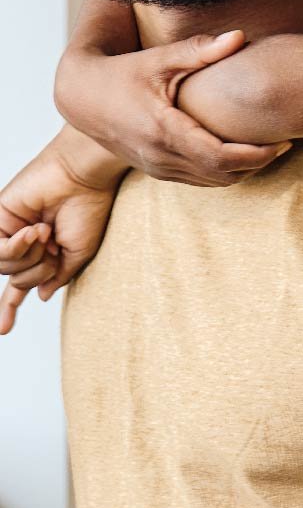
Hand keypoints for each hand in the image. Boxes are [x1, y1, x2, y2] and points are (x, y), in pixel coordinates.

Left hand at [0, 130, 121, 333]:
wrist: (83, 178)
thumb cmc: (89, 209)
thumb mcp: (78, 254)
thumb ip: (58, 276)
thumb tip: (41, 297)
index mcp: (43, 251)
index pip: (21, 283)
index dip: (9, 306)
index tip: (3, 329)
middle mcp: (23, 241)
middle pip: (16, 278)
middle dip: (37, 271)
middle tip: (52, 249)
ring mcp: (8, 230)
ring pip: (5, 267)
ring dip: (29, 257)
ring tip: (44, 233)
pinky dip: (18, 246)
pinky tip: (35, 230)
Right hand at [55, 30, 288, 185]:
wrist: (81, 98)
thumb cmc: (122, 74)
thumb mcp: (158, 60)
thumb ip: (199, 50)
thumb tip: (239, 36)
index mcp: (164, 130)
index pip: (220, 156)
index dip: (256, 154)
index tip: (283, 142)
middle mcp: (161, 156)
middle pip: (223, 174)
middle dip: (258, 163)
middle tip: (285, 145)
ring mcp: (158, 168)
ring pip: (213, 182)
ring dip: (244, 171)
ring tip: (270, 150)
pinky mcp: (157, 172)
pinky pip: (199, 182)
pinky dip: (224, 174)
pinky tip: (242, 155)